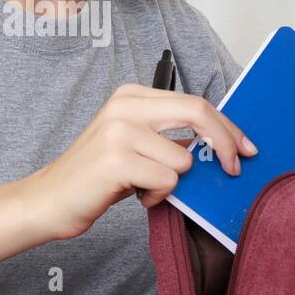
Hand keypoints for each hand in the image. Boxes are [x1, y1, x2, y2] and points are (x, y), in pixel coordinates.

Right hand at [22, 84, 257, 241]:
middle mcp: (125, 105)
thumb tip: (220, 142)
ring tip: (144, 187)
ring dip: (172, 183)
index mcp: (132, 95)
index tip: (245, 148)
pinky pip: (167, 180)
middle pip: (198, 112)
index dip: (227, 127)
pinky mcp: (116, 159)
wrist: (49, 199)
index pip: (195, 102)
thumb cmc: (97, 176)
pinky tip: (134, 195)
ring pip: (183, 158)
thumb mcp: (133, 143)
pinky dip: (157, 195)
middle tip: (234, 169)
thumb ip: (168, 134)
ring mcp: (119, 131)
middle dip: (226, 143)